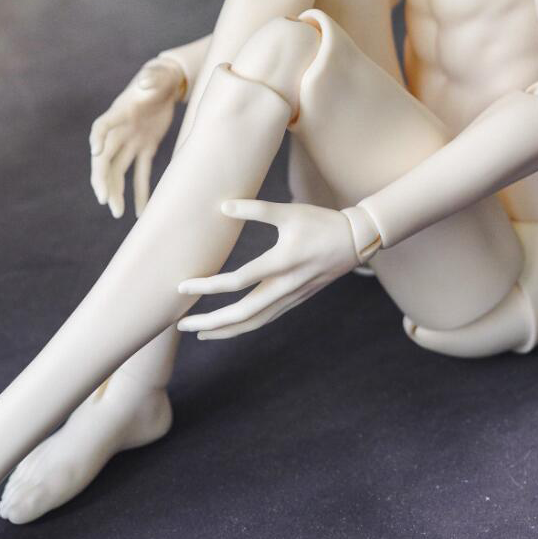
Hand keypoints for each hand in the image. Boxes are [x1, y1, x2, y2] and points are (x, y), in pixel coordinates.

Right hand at [89, 58, 183, 218]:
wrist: (165, 83)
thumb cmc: (158, 77)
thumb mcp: (156, 76)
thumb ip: (151, 78)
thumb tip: (146, 82)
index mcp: (119, 112)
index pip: (102, 127)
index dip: (97, 139)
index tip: (96, 152)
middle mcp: (120, 131)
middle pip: (105, 158)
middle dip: (102, 179)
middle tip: (104, 199)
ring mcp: (131, 142)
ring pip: (119, 171)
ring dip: (117, 191)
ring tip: (116, 212)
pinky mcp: (146, 148)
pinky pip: (141, 174)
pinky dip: (141, 192)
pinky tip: (140, 212)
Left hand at [176, 199, 358, 339]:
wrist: (356, 241)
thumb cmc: (321, 222)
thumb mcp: (289, 212)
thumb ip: (256, 209)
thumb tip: (223, 206)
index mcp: (282, 263)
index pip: (238, 280)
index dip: (208, 285)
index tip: (182, 287)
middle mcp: (285, 286)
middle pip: (243, 313)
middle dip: (211, 321)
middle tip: (181, 324)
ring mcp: (291, 297)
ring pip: (254, 322)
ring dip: (226, 330)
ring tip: (201, 332)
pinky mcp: (295, 300)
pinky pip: (265, 319)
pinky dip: (244, 326)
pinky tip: (230, 326)